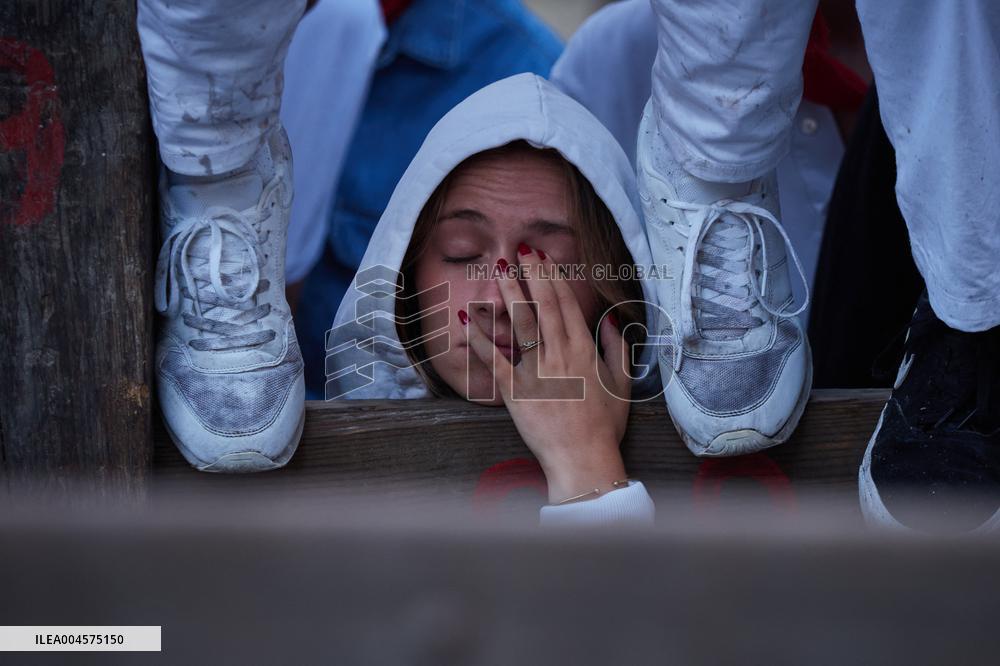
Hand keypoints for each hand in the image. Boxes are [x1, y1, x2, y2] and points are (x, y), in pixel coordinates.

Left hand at [460, 244, 632, 503]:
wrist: (584, 459)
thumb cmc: (604, 425)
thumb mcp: (622, 384)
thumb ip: (618, 349)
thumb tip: (611, 320)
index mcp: (584, 351)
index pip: (567, 304)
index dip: (553, 277)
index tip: (543, 256)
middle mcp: (559, 355)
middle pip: (544, 306)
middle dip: (532, 274)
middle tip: (519, 250)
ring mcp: (536, 373)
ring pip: (521, 325)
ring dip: (510, 294)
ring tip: (499, 269)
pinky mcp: (515, 392)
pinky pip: (494, 361)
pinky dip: (480, 339)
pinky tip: (468, 318)